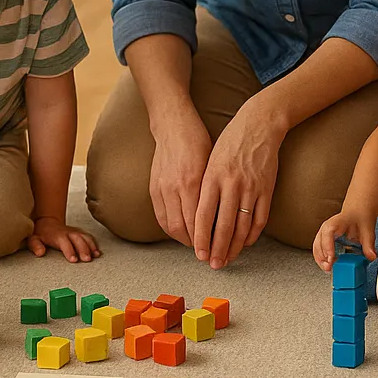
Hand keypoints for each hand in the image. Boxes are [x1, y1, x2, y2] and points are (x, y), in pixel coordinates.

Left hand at [27, 216, 100, 262]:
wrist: (47, 221)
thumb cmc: (40, 233)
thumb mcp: (33, 239)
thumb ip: (36, 246)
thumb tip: (40, 253)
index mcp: (57, 235)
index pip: (64, 243)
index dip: (69, 251)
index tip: (74, 260)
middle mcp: (68, 233)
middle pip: (78, 239)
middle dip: (83, 249)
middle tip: (87, 259)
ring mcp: (75, 232)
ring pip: (85, 237)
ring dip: (91, 246)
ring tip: (96, 256)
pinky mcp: (80, 233)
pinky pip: (89, 237)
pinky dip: (94, 244)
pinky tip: (97, 253)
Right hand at [147, 109, 211, 247]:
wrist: (173, 125)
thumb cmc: (199, 141)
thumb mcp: (213, 163)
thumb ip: (215, 189)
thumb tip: (225, 214)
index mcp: (194, 181)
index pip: (200, 222)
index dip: (209, 239)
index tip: (219, 248)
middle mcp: (176, 187)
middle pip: (184, 229)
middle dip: (196, 245)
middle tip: (209, 253)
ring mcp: (161, 188)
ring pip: (171, 226)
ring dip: (183, 240)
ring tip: (195, 245)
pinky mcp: (153, 188)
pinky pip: (160, 217)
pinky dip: (170, 229)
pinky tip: (180, 232)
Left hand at [196, 102, 283, 268]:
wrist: (258, 125)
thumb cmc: (229, 143)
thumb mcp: (210, 161)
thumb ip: (205, 188)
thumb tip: (198, 219)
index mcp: (212, 177)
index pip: (203, 215)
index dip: (201, 238)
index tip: (199, 254)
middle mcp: (231, 184)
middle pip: (223, 226)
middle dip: (217, 249)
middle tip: (214, 265)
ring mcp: (251, 188)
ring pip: (242, 226)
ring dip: (235, 247)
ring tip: (228, 259)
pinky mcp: (267, 189)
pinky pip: (260, 219)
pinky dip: (252, 235)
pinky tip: (246, 243)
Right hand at [313, 207, 377, 269]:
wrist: (357, 211)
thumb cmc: (359, 216)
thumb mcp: (367, 229)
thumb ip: (369, 244)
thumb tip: (371, 256)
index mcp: (337, 222)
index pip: (328, 232)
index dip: (327, 246)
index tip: (331, 257)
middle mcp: (327, 228)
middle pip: (319, 242)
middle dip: (322, 257)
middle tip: (329, 267)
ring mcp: (324, 234)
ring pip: (316, 247)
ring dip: (320, 259)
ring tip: (329, 268)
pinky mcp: (324, 240)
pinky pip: (319, 250)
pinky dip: (322, 259)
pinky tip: (329, 265)